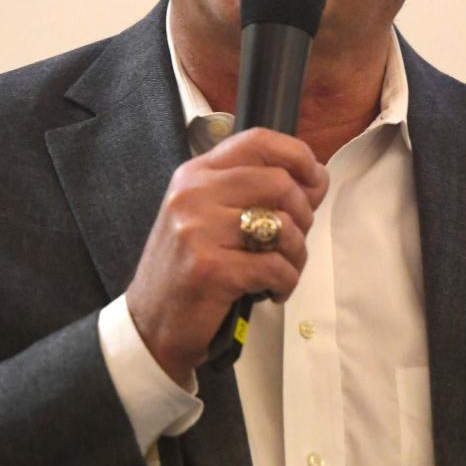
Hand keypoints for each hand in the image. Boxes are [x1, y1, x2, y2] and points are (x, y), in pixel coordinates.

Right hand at [127, 127, 329, 384]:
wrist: (149, 324)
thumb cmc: (189, 267)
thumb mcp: (211, 216)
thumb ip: (256, 192)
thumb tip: (316, 179)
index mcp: (196, 174)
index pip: (257, 141)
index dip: (298, 155)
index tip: (314, 179)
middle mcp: (194, 194)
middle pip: (279, 183)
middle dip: (304, 214)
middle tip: (293, 241)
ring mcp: (199, 230)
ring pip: (283, 226)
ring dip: (297, 254)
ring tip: (283, 270)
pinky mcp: (210, 269)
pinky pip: (275, 266)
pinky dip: (286, 283)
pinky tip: (272, 292)